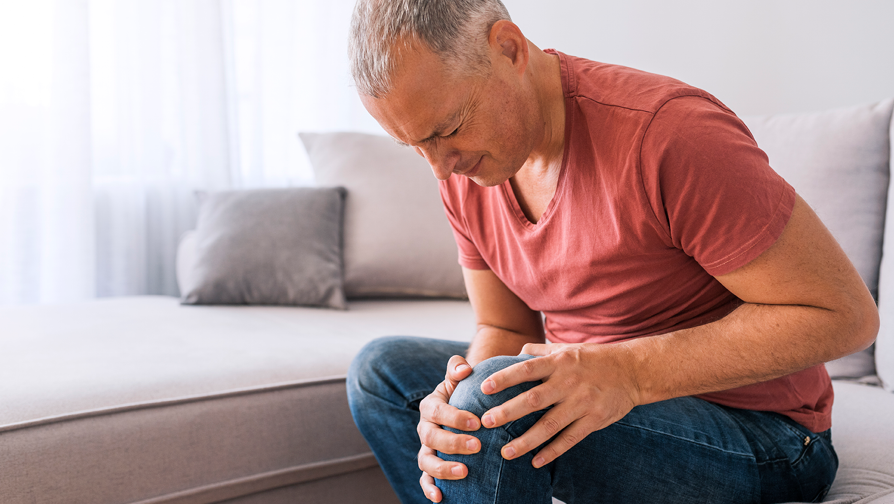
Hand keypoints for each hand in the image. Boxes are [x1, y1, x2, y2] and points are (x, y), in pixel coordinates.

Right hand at [417, 355, 482, 502]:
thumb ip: (458, 368)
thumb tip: (464, 368)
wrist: (462, 406)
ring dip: (443, 468)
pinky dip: (429, 489)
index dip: (455, 418)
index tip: (478, 423)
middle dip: (454, 443)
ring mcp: (426, 449)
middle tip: (477, 446)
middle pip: (432, 438)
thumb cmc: (463, 392)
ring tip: (464, 472)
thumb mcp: (459, 378)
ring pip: (426, 461)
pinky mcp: (430, 466)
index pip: (438, 412)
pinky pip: (425, 479)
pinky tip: (440, 498)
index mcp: (430, 406)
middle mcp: (425, 428)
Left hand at [478, 343, 640, 467]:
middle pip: (534, 399)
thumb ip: (540, 351)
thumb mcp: (567, 349)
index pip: (526, 369)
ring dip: (526, 440)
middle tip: (486, 422)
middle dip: (508, 412)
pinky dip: (552, 451)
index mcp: (559, 362)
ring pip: (550, 425)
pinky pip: (570, 439)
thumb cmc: (593, 358)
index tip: (484, 388)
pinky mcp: (595, 419)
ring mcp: (582, 402)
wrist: (632, 370)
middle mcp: (568, 382)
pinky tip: (535, 461)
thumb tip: (516, 353)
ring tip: (506, 452)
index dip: (504, 378)